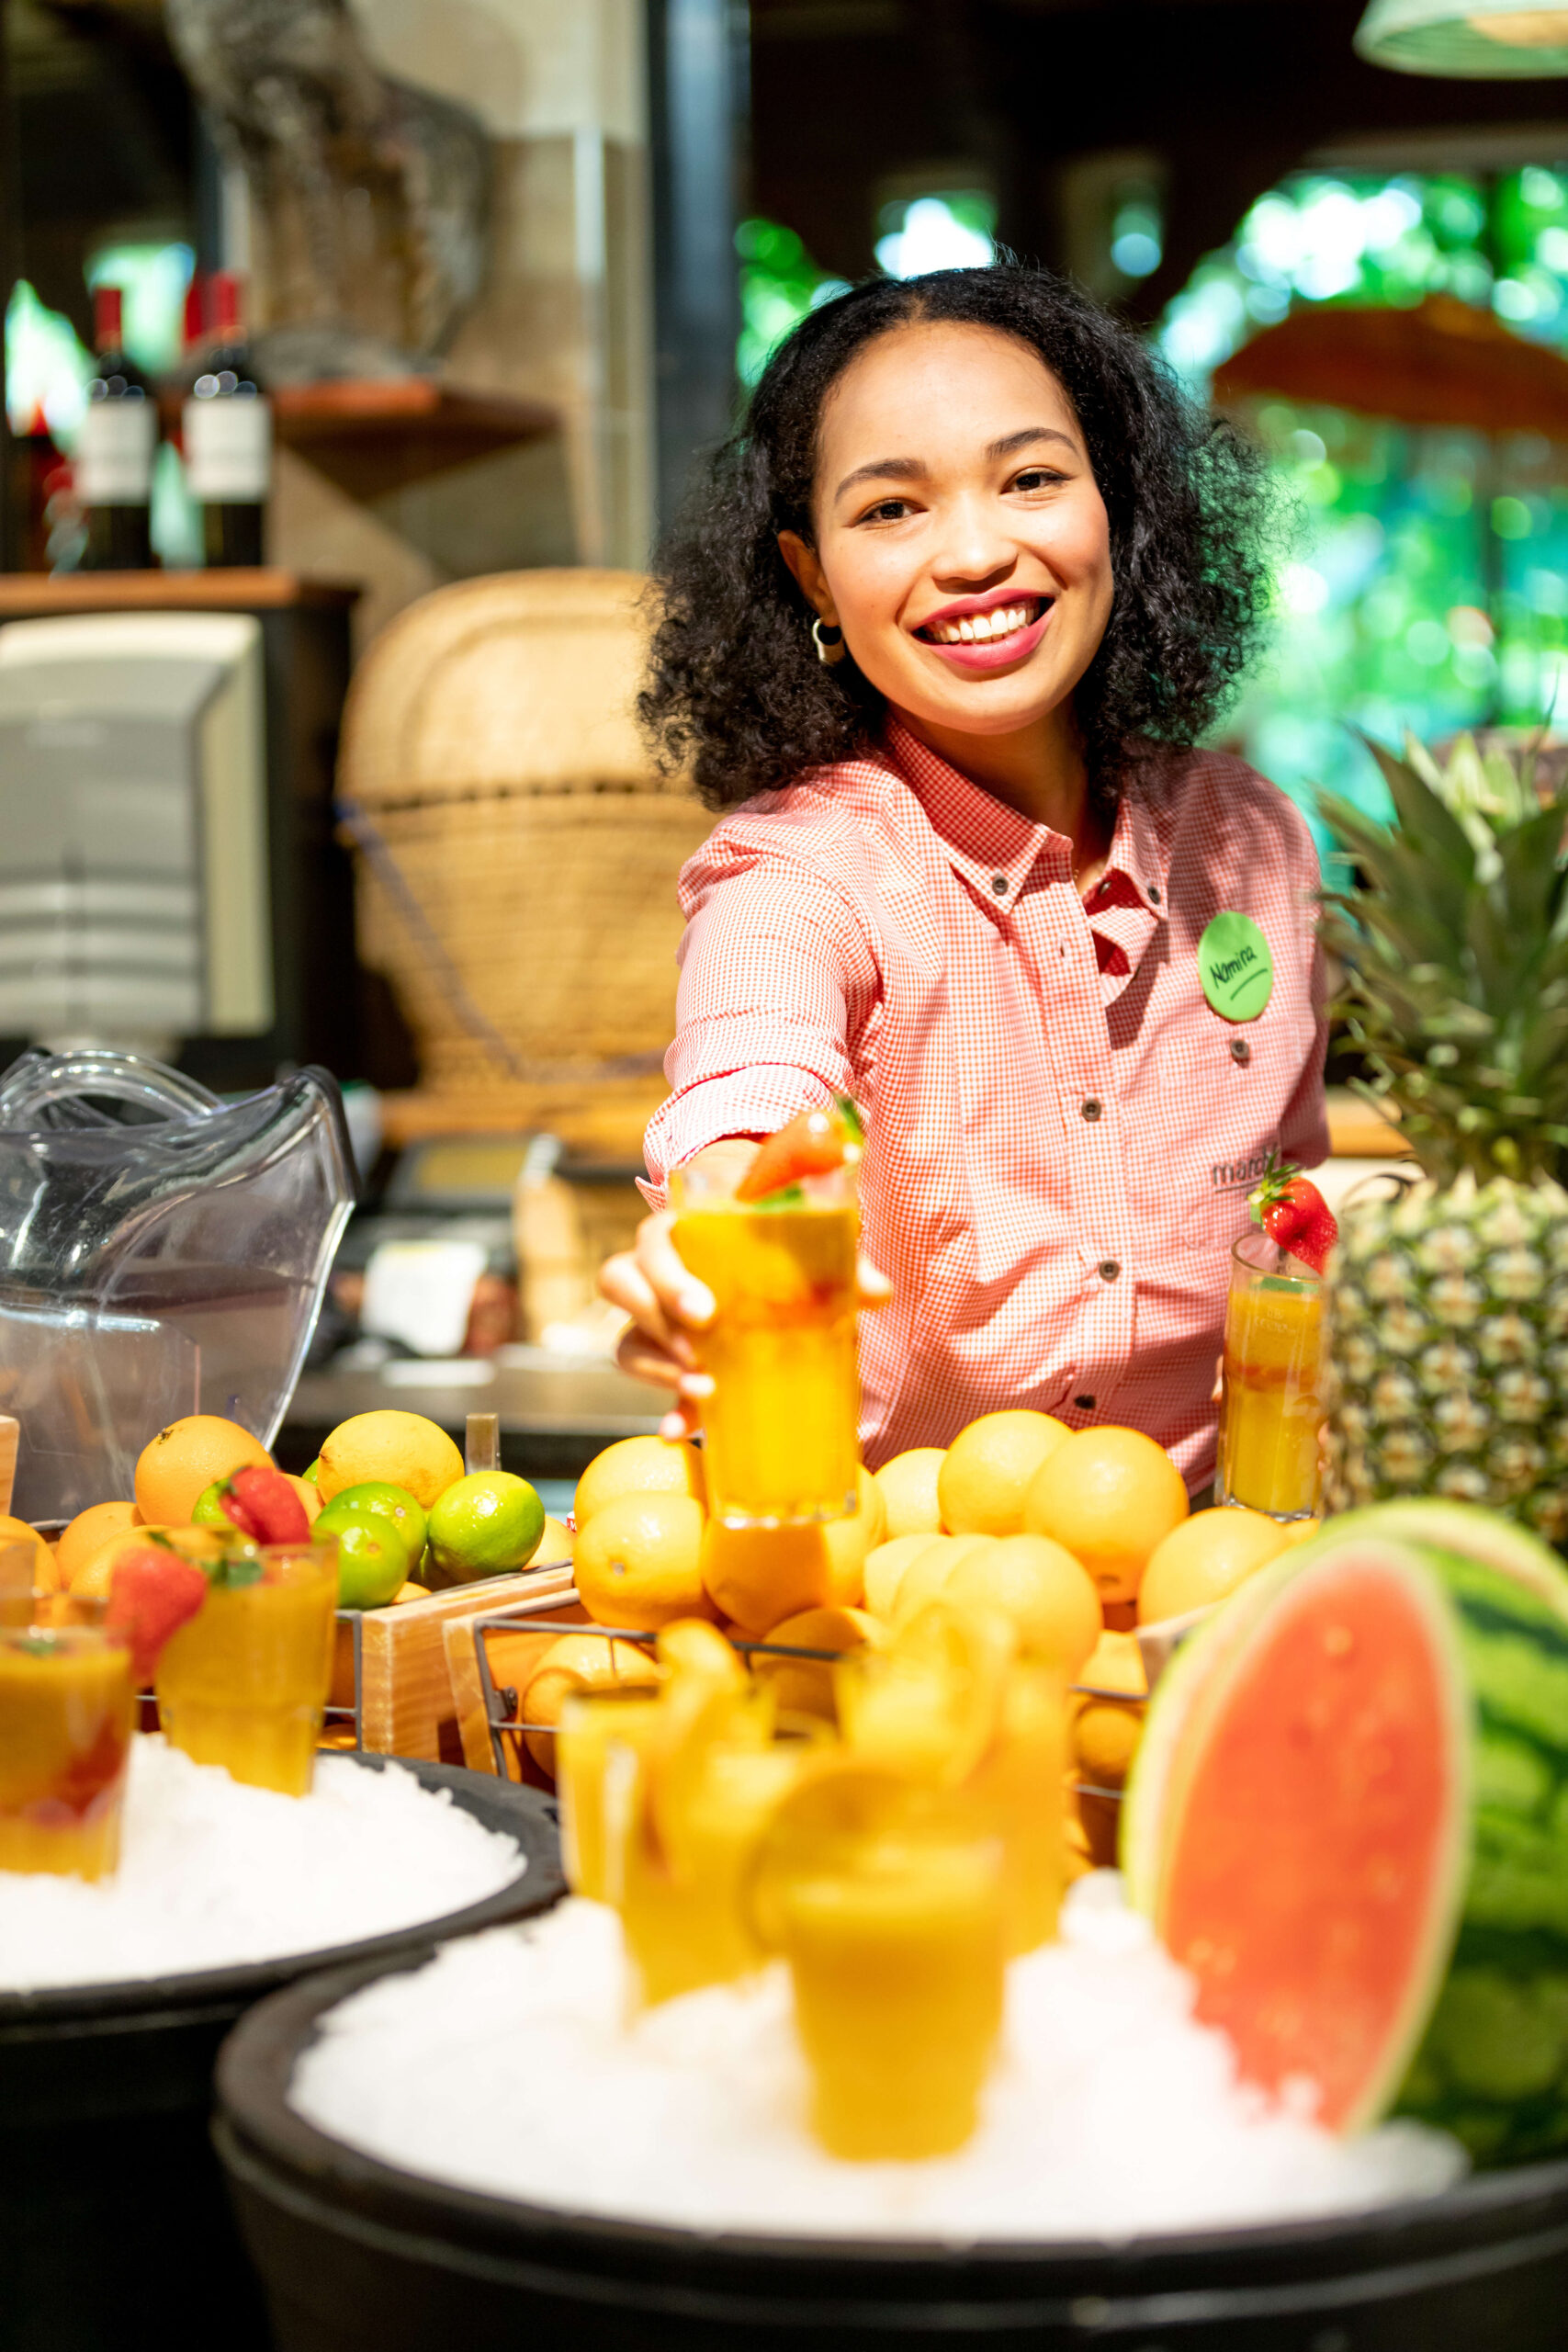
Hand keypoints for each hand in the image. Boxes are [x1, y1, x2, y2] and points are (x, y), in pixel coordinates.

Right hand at [599, 1141, 891, 1439]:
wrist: (769, 1273)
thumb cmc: (781, 1252)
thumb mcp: (811, 1251)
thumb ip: (843, 1265)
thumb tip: (878, 1292)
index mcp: (684, 1232)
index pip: (653, 1240)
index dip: (667, 1274)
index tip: (705, 1311)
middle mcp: (654, 1270)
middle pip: (621, 1280)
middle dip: (656, 1316)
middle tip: (700, 1346)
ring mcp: (651, 1318)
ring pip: (624, 1337)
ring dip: (657, 1366)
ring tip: (702, 1388)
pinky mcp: (660, 1359)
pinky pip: (649, 1385)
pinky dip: (667, 1408)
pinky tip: (682, 1429)